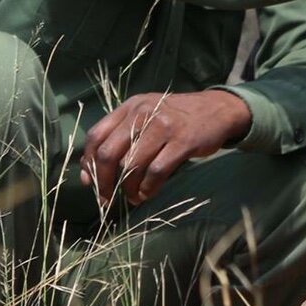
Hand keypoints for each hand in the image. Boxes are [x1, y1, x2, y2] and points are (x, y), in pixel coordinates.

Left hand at [80, 90, 250, 207]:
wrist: (218, 109)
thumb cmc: (176, 117)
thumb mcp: (146, 117)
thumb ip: (119, 138)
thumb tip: (87, 173)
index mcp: (130, 107)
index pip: (96, 136)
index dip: (89, 163)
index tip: (91, 182)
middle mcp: (144, 113)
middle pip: (110, 154)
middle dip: (104, 182)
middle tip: (107, 198)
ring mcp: (164, 127)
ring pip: (132, 166)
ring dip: (128, 189)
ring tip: (132, 197)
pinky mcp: (183, 141)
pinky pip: (156, 172)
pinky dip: (148, 188)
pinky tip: (147, 193)